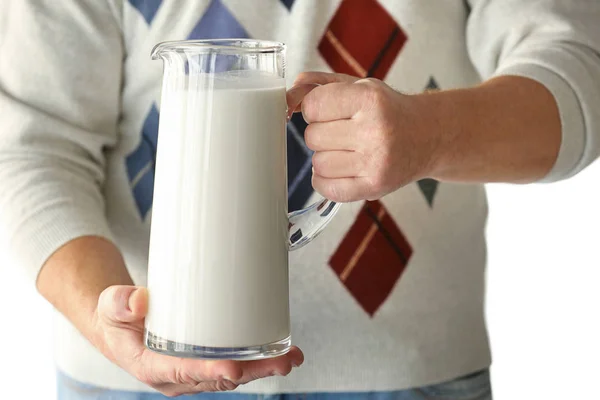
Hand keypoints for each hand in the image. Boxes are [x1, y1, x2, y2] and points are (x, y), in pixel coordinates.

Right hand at [92, 285, 303, 396]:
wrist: (119, 327)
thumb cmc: (116, 319)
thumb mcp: (110, 306)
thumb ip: (120, 303)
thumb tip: (140, 301)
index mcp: (152, 367)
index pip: (184, 372)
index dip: (210, 371)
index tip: (234, 368)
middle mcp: (177, 376)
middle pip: (219, 377)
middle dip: (253, 371)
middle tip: (282, 361)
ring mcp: (193, 370)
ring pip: (232, 375)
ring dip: (263, 368)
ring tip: (292, 357)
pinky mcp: (204, 360)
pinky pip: (234, 364)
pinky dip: (257, 360)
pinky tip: (280, 350)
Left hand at [287, 72, 438, 201]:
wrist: (428, 136)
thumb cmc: (387, 109)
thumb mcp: (359, 86)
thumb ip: (319, 85)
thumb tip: (287, 95)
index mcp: (370, 98)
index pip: (312, 106)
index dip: (314, 109)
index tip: (328, 110)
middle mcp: (375, 131)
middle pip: (312, 137)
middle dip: (321, 133)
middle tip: (342, 132)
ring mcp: (376, 162)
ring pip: (318, 164)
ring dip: (325, 158)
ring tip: (347, 150)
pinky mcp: (375, 187)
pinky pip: (327, 188)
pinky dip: (325, 180)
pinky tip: (341, 169)